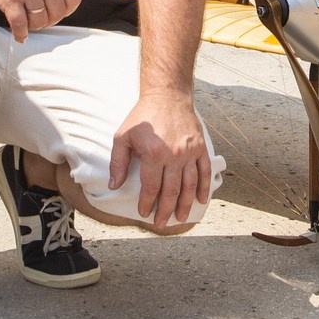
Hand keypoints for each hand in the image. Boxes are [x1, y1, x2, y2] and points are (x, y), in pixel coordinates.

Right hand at [0, 0, 81, 40]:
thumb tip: (62, 2)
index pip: (74, 0)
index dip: (66, 10)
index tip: (56, 12)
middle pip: (57, 14)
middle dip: (48, 20)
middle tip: (39, 18)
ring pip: (39, 22)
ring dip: (33, 26)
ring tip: (27, 21)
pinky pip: (20, 25)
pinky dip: (20, 34)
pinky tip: (20, 35)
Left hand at [109, 91, 210, 229]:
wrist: (167, 95)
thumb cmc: (143, 116)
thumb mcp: (123, 136)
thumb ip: (117, 162)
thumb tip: (114, 185)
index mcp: (154, 154)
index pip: (151, 187)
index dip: (147, 203)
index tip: (144, 213)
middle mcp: (174, 155)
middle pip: (171, 191)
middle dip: (165, 210)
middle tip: (161, 223)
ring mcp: (190, 152)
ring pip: (189, 185)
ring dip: (185, 204)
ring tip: (180, 218)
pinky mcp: (200, 147)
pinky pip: (204, 171)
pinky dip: (204, 187)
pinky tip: (200, 200)